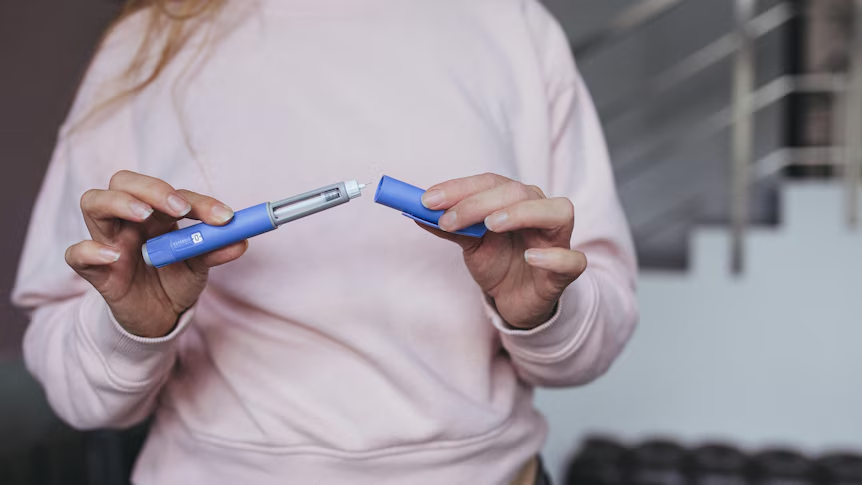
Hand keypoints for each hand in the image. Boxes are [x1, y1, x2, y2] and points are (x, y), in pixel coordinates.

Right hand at [65, 171, 247, 337]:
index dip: (199, 202)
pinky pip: (76, 254)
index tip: (225, 218)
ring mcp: (109, 241)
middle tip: (180, 208)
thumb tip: (241, 241)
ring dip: (119, 203)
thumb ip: (214, 251)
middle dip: (152, 188)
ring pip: (93, 202)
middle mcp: (129, 220)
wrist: (158, 318)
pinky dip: (90, 250)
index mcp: (157, 213)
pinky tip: (114, 256)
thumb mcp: (199, 267)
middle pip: (124, 182)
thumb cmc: (176, 281)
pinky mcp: (95, 271)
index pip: (173, 194)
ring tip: (144, 216)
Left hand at [420, 173, 586, 329]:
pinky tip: (531, 257)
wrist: (516, 300)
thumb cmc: (498, 262)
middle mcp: (541, 211)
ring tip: (491, 225)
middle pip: (519, 192)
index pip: (491, 182)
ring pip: (558, 212)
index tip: (427, 200)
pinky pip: (573, 260)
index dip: (459, 188)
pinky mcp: (566, 272)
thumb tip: (415, 210)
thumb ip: (449, 227)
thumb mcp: (470, 243)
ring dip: (522, 214)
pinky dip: (555, 257)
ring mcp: (557, 240)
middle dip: (479, 202)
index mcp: (516, 199)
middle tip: (448, 219)